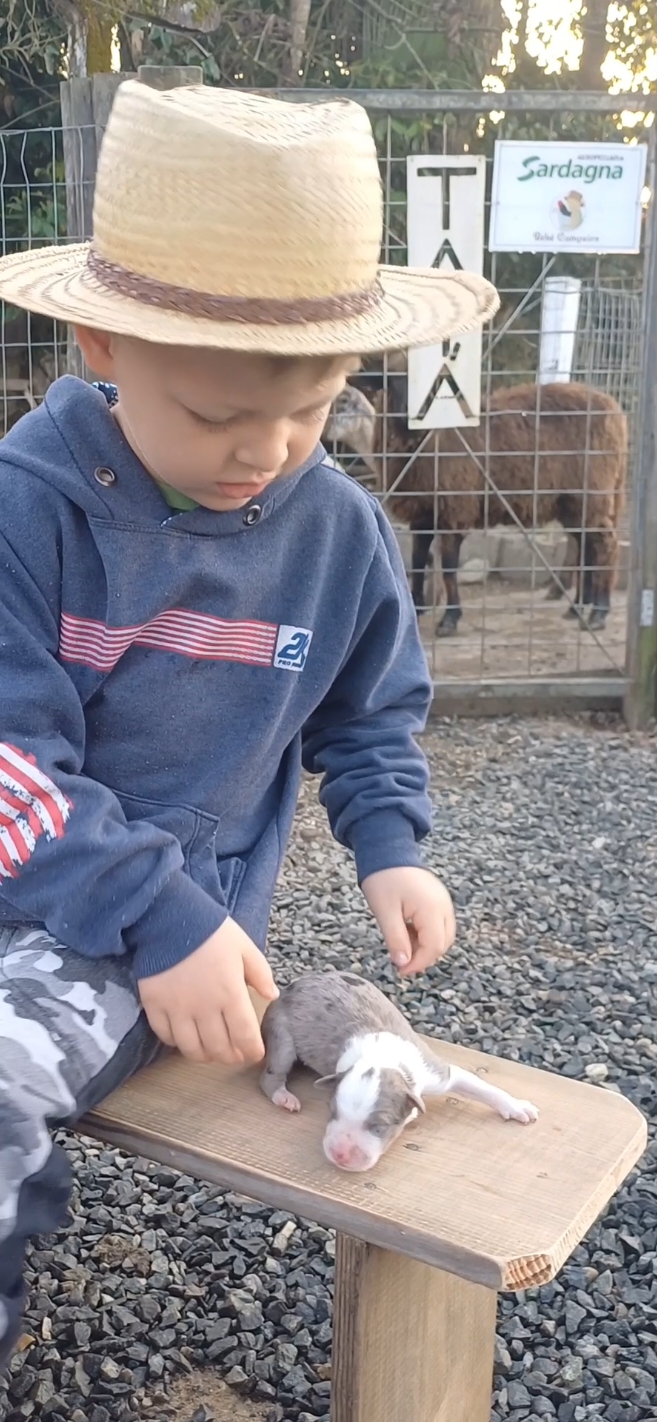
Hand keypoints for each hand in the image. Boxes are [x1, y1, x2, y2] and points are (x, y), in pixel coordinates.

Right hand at [138, 918, 277, 1065]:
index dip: (252, 1051)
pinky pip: (166, 1037)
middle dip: (230, 1057)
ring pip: (191, 1049)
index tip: (255, 1053)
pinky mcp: (154, 1006)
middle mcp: (204, 1008)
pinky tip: (184, 1036)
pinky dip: (177, 1043)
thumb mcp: (244, 947)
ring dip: (204, 1056)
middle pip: (219, 1049)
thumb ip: (261, 974)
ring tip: (210, 1051)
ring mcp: (177, 1009)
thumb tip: (272, 996)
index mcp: (230, 994)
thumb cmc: (211, 931)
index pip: (245, 1037)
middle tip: (234, 1054)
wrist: (168, 917)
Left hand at [362, 866, 454, 974]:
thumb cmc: (383, 878)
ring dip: (425, 946)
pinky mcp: (438, 899)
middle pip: (443, 943)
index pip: (434, 947)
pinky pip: (439, 924)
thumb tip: (403, 964)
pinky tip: (407, 930)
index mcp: (432, 909)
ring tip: (401, 943)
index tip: (400, 971)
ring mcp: (443, 902)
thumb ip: (396, 939)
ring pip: (443, 935)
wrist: (387, 850)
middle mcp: (444, 906)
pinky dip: (426, 934)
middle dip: (423, 956)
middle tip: (400, 961)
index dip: (419, 963)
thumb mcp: (385, 912)